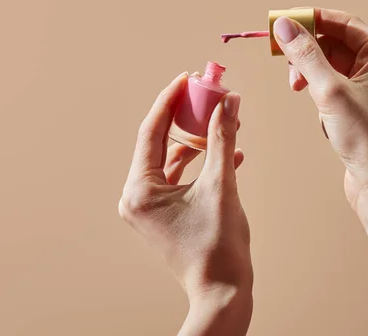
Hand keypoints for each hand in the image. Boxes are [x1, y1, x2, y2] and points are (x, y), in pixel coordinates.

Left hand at [119, 73, 251, 334]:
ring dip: (200, 141)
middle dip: (189, 119)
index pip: (151, 131)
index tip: (187, 78)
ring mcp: (151, 206)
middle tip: (209, 96)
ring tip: (226, 122)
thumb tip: (228, 103)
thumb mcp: (222, 185)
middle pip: (162, 143)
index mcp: (141, 190)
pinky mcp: (166, 211)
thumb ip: (223, 139)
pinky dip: (202, 163)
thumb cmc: (218, 247)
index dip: (170, 101)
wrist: (223, 290)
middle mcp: (138, 196)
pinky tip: (230, 153)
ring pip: (174, 159)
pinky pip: (181, 177)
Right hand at [273, 8, 367, 208]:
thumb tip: (284, 25)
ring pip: (331, 66)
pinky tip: (324, 117)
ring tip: (301, 91)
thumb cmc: (366, 137)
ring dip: (312, 75)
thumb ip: (306, 55)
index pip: (343, 23)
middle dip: (308, 53)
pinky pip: (333, 88)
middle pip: (335, 43)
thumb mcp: (331, 91)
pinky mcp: (361, 107)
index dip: (311, 20)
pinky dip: (320, 95)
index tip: (282, 23)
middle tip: (288, 66)